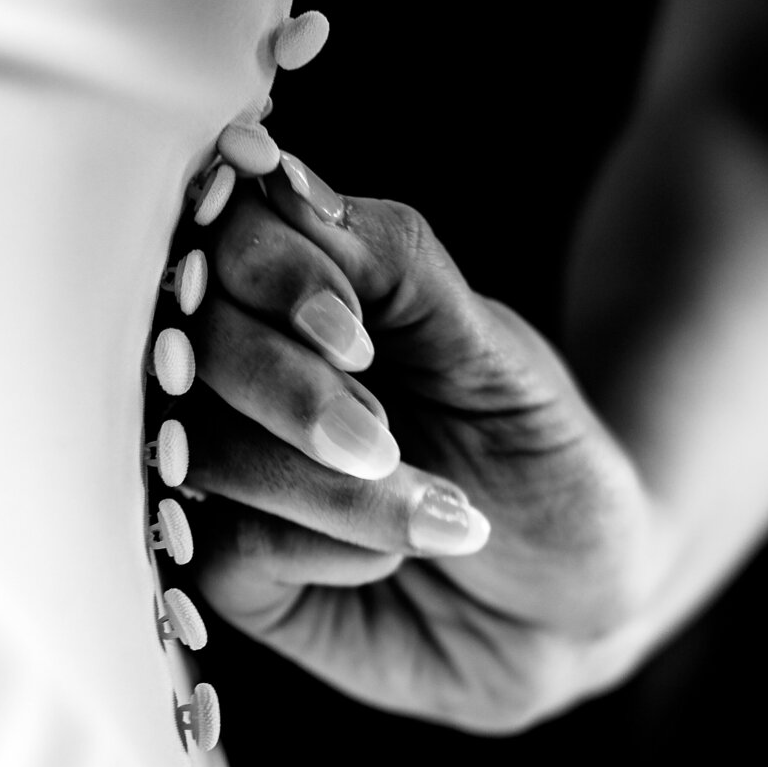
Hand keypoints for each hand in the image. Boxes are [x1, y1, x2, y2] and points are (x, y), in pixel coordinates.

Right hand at [183, 156, 661, 730]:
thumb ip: (393, 262)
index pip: (225, 237)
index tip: (357, 332)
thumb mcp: (494, 350)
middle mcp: (246, 373)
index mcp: (303, 291)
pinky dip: (328, 548)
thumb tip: (277, 173)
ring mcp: (228, 472)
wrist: (574, 593)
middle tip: (386, 442)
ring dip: (332, 487)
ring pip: (207, 451)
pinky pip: (231, 547)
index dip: (273, 274)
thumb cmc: (538, 454)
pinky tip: (390, 559)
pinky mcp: (228, 572)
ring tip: (441, 511)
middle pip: (193, 343)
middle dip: (293, 392)